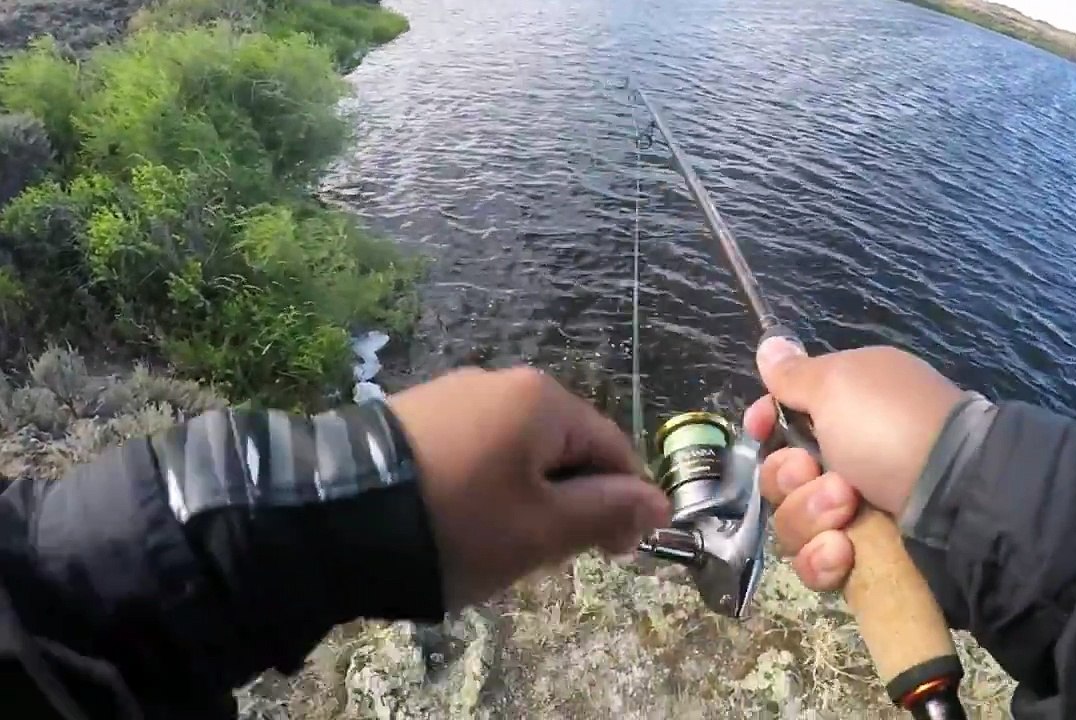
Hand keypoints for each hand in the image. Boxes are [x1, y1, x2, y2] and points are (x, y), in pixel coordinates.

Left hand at [388, 366, 670, 611]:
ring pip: (515, 449)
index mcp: (543, 399)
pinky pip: (471, 447)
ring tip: (495, 544)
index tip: (613, 554)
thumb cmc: (460, 523)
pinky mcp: (410, 413)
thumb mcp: (543, 529)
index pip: (612, 448)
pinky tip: (457, 521)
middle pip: (562, 445)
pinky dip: (480, 484)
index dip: (623, 503)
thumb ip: (607, 511)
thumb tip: (660, 502)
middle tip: (545, 556)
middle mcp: (500, 380)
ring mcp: (450, 392)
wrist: (335, 516)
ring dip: (523, 495)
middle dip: (568, 500)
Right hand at [742, 337, 966, 590]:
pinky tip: (845, 550)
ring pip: (790, 525)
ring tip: (848, 507)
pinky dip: (824, 559)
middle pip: (777, 478)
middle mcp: (843, 460)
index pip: (778, 422)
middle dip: (790, 477)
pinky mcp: (862, 557)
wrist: (958, 497)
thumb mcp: (838, 384)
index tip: (760, 429)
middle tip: (820, 472)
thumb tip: (769, 342)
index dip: (763, 427)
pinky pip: (814, 565)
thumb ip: (794, 373)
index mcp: (840, 411)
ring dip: (810, 516)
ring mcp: (854, 512)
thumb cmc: (891, 426)